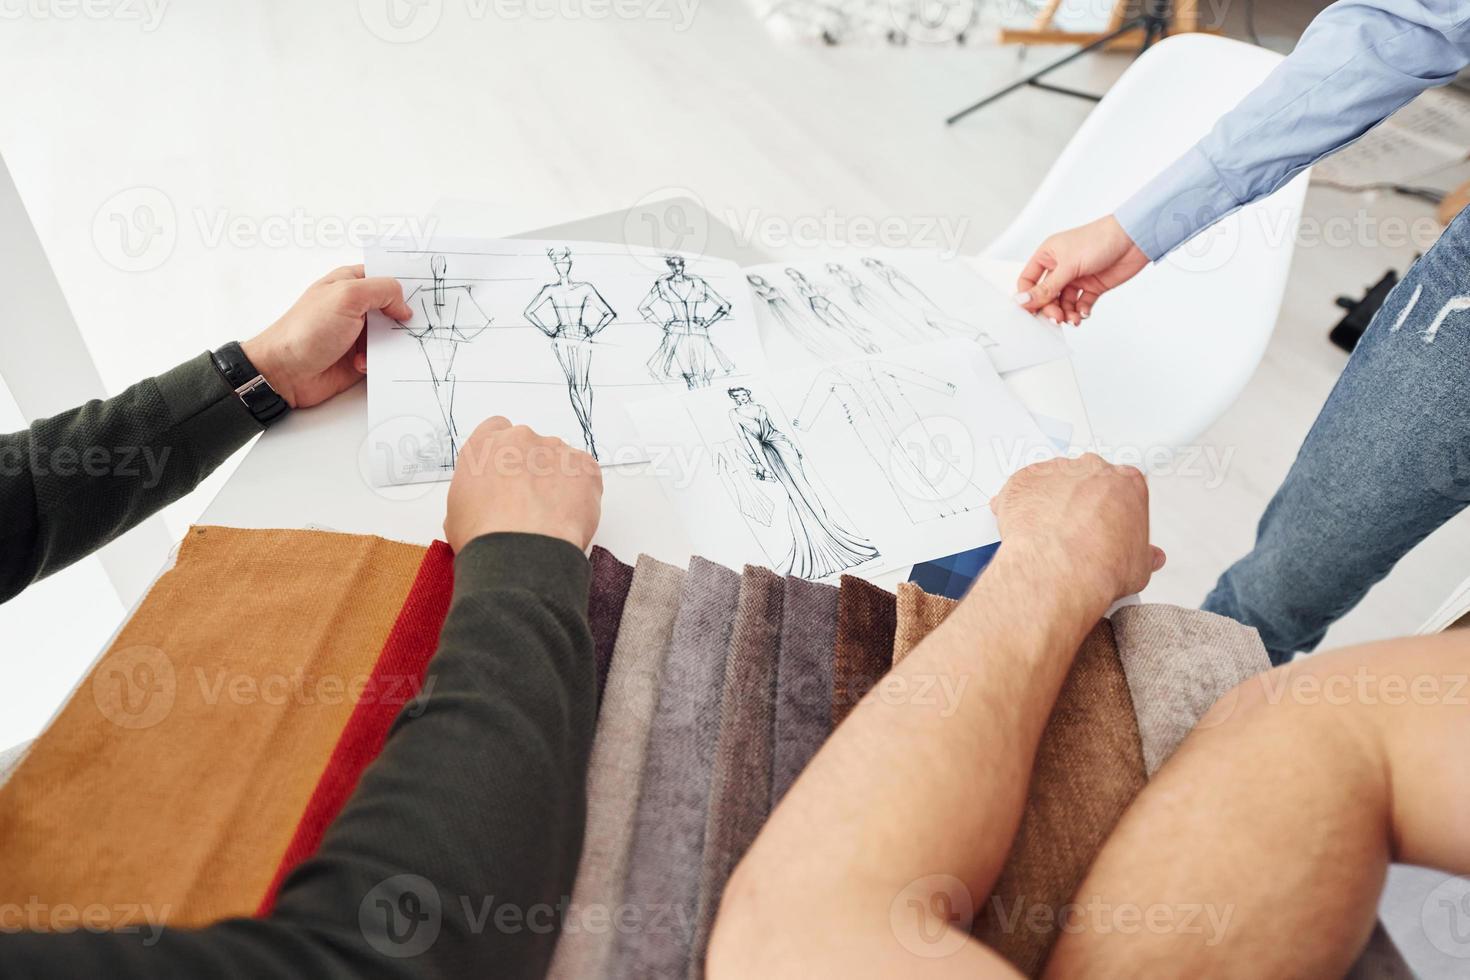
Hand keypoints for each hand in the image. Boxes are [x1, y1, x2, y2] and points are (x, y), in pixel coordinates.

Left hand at [241, 265, 412, 408]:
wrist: (285, 372)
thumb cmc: (306, 329)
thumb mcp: (347, 296)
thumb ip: (382, 291)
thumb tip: (404, 306)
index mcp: (350, 283)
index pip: (386, 276)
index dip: (405, 282)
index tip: (427, 290)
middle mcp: (356, 306)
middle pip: (394, 307)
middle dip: (405, 317)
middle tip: (414, 323)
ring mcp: (358, 333)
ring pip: (393, 335)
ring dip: (392, 344)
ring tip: (382, 348)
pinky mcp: (360, 358)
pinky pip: (384, 359)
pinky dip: (380, 362)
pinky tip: (362, 364)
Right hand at [444, 417, 602, 552]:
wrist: (519, 552)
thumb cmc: (484, 537)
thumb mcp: (456, 513)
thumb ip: (474, 494)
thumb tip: (482, 506)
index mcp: (484, 445)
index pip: (497, 429)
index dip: (504, 453)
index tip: (508, 472)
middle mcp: (520, 439)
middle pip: (531, 447)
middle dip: (533, 470)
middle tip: (530, 503)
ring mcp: (555, 450)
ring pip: (560, 460)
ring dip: (558, 481)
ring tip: (551, 516)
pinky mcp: (585, 467)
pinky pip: (586, 474)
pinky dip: (582, 492)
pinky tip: (569, 516)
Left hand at [990, 454, 1165, 606]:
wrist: (1059, 570)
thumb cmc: (1099, 565)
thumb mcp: (1139, 566)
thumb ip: (1144, 554)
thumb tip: (1148, 558)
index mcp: (1127, 483)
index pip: (1122, 487)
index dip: (1112, 508)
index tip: (1106, 523)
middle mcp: (1092, 469)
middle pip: (1086, 479)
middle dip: (1081, 502)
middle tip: (1076, 532)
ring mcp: (1056, 472)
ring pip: (1051, 482)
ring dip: (1049, 503)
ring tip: (1047, 535)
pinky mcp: (1024, 480)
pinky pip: (1019, 489)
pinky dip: (1018, 506)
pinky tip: (1022, 527)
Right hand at [1014, 215, 1148, 325]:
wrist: (1133, 239)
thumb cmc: (1099, 239)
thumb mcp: (1068, 266)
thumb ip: (1046, 288)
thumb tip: (1023, 301)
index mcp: (1048, 255)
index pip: (1028, 280)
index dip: (1028, 297)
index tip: (1031, 311)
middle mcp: (1060, 267)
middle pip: (1046, 295)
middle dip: (1050, 308)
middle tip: (1057, 317)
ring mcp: (1076, 277)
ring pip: (1063, 302)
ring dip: (1066, 313)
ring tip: (1073, 318)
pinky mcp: (1092, 286)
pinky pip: (1080, 304)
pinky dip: (1080, 311)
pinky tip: (1084, 313)